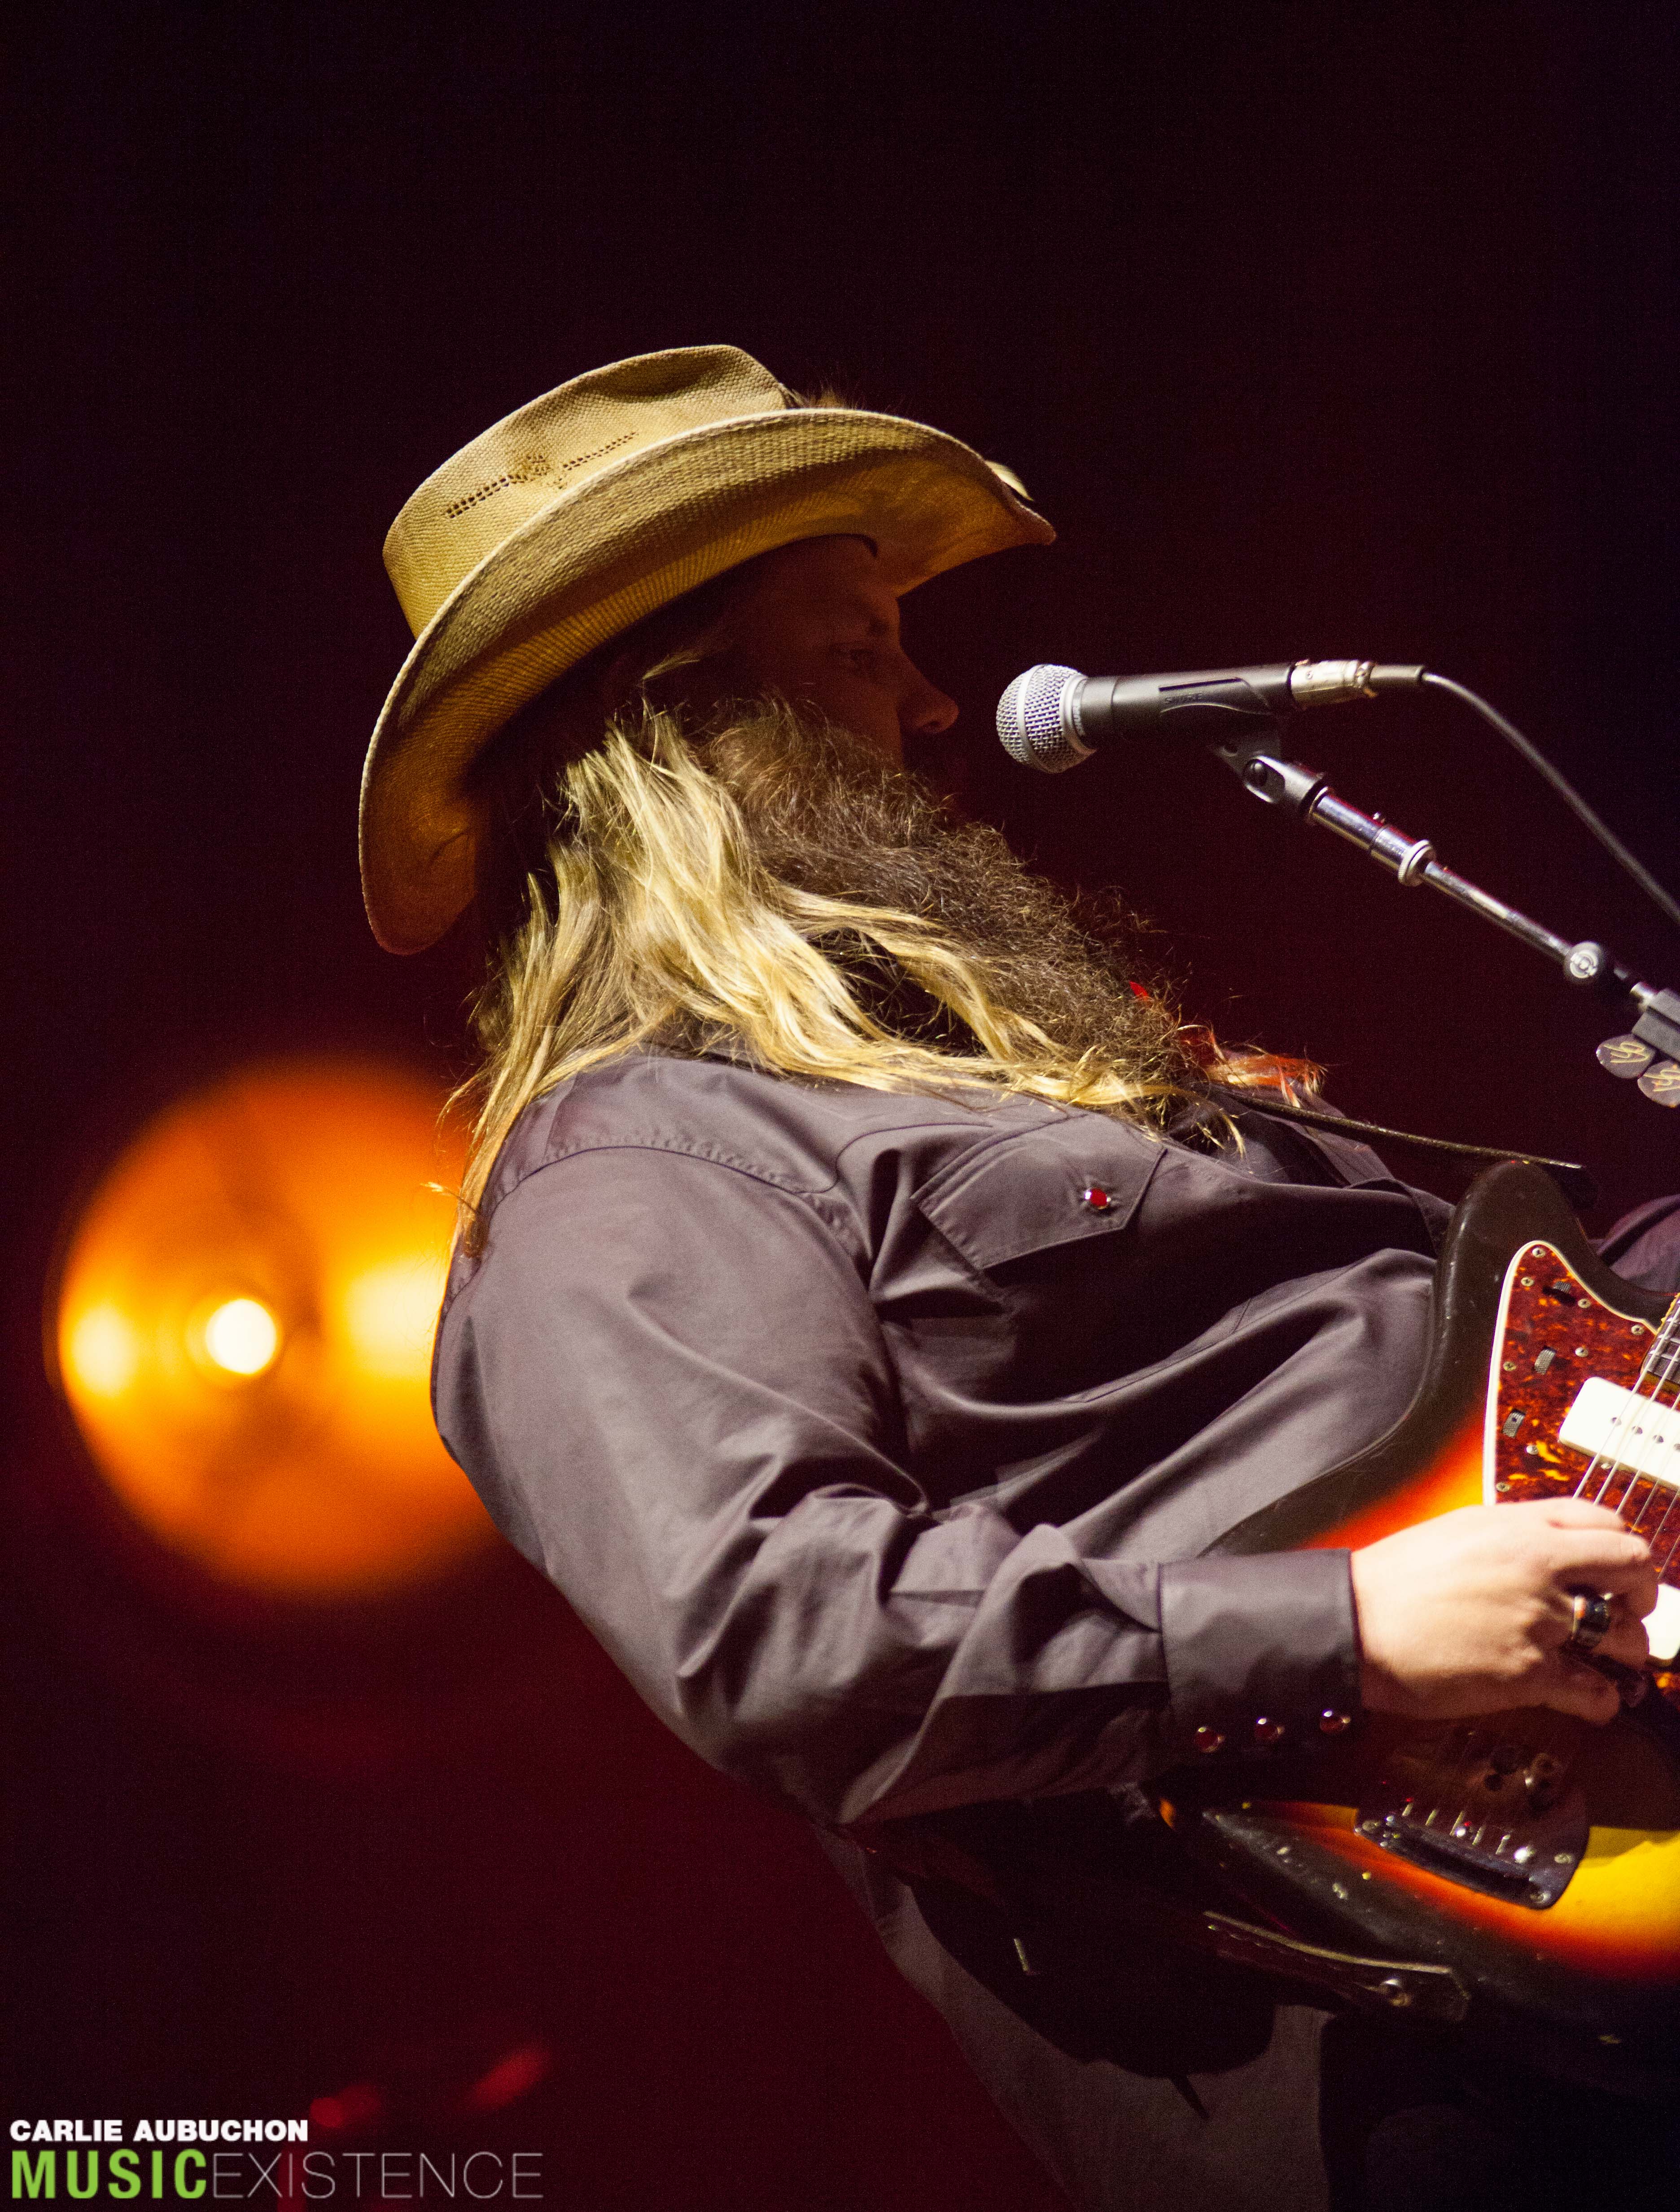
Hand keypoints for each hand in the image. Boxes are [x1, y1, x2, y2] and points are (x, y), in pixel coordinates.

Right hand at [1350, 1499, 1656, 1724]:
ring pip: (1626, 1636)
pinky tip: (1590, 1701)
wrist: (1354, 1624)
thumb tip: (1545, 1551)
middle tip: (1629, 1613)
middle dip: (1643, 1594)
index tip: (1620, 1571)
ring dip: (1625, 1653)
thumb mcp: (1456, 1532)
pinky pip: (1597, 1692)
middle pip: (1633, 1567)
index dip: (1622, 1550)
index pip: (1607, 1522)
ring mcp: (1539, 1619)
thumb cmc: (1391, 1581)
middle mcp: (1539, 1565)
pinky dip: (1603, 1702)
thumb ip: (1510, 1536)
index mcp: (1519, 1526)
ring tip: (1607, 1663)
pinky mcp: (1530, 1673)